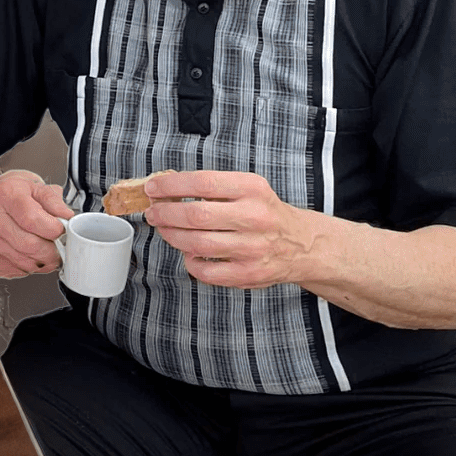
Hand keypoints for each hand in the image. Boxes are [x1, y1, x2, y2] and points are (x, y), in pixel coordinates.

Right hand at [0, 170, 74, 276]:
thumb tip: (66, 216)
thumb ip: (51, 198)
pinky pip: (15, 271)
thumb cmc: (0, 195)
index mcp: (5, 195)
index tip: (61, 229)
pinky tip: (26, 254)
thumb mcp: (28, 183)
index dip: (56, 229)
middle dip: (52, 251)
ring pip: (25, 263)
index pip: (35, 220)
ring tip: (44, 251)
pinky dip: (27, 267)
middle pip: (31, 246)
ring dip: (42, 262)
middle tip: (58, 246)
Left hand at [139, 169, 313, 289]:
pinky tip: (189, 252)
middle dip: (164, 213)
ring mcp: (253, 248)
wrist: (302, 244)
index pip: (203, 182)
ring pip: (196, 243)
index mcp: (253, 189)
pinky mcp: (249, 273)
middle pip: (196, 215)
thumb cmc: (265, 213)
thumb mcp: (248, 188)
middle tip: (153, 212)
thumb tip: (167, 189)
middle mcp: (255, 217)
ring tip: (164, 229)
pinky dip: (189, 261)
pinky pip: (205, 270)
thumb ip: (212, 187)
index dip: (170, 185)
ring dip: (171, 235)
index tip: (153, 188)